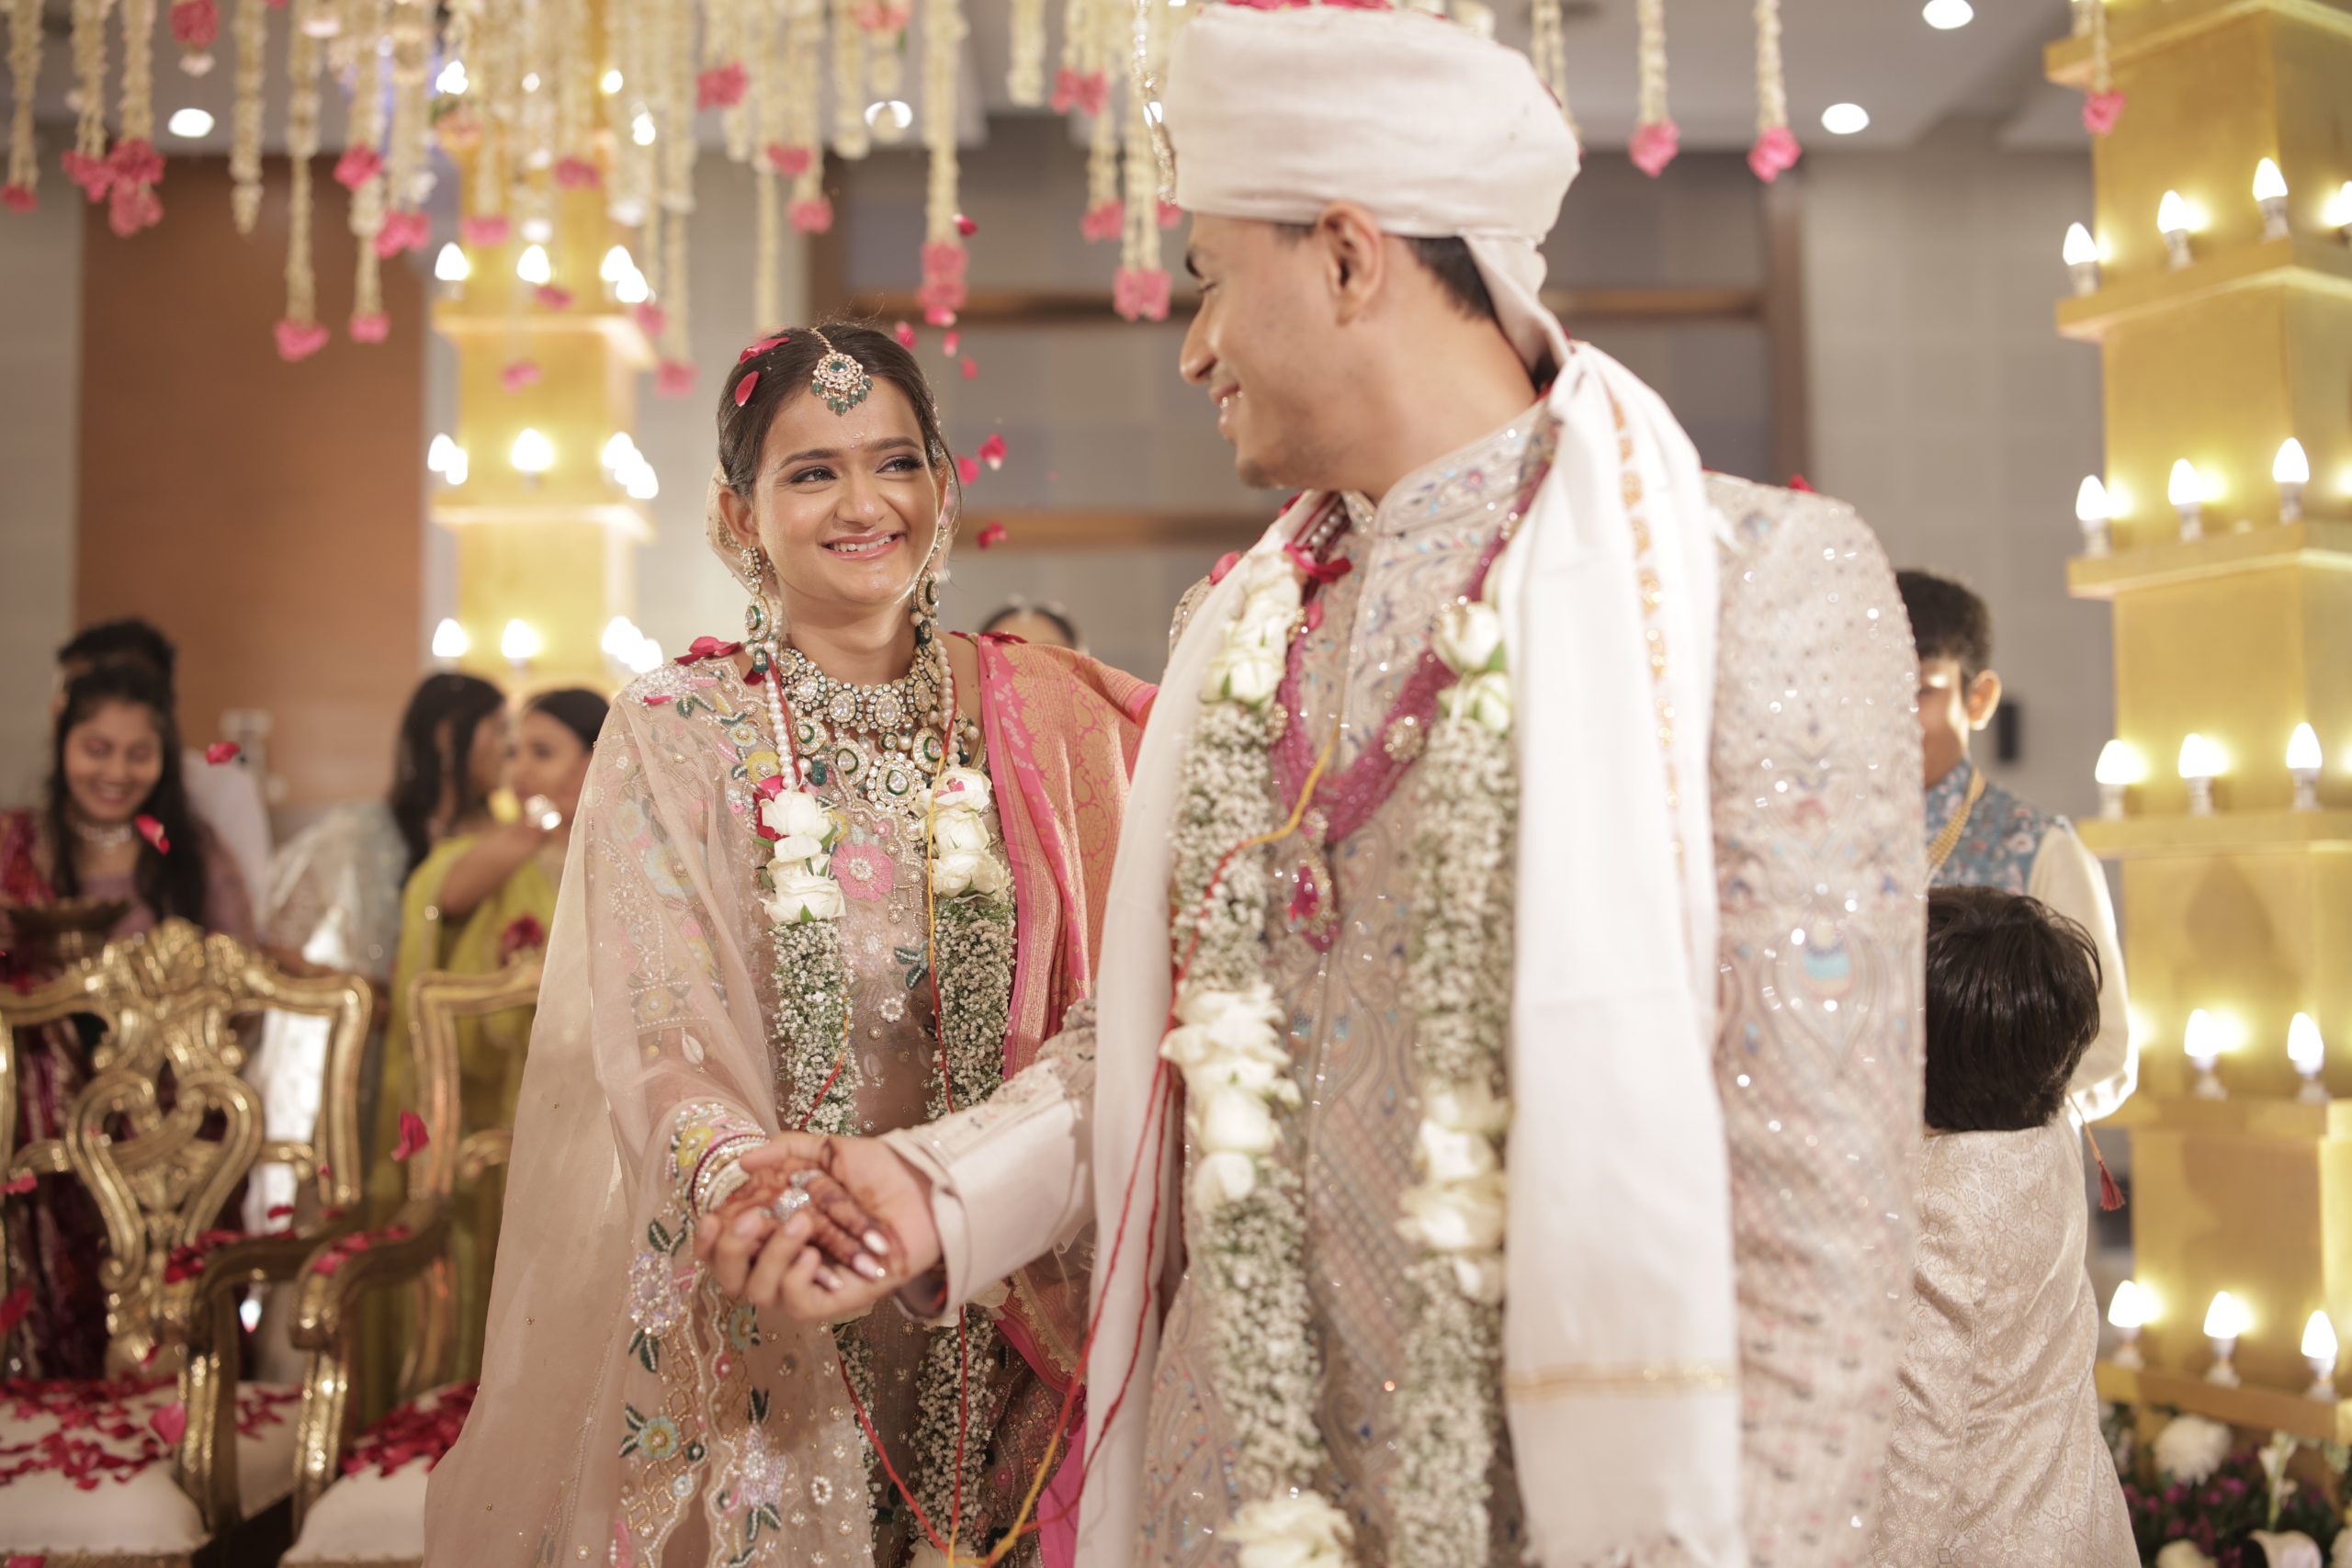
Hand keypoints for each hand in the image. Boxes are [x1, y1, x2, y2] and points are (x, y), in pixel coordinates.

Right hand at [693, 1133, 943, 1323]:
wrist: (923, 1188)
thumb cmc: (877, 1173)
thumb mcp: (827, 1152)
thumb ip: (785, 1151)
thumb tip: (744, 1162)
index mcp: (773, 1228)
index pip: (721, 1248)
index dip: (706, 1240)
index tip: (709, 1216)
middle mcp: (783, 1260)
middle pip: (730, 1279)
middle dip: (728, 1251)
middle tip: (752, 1220)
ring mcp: (808, 1282)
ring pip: (761, 1294)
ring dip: (770, 1258)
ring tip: (799, 1222)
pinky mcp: (835, 1299)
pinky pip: (799, 1306)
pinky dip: (797, 1280)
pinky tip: (812, 1255)